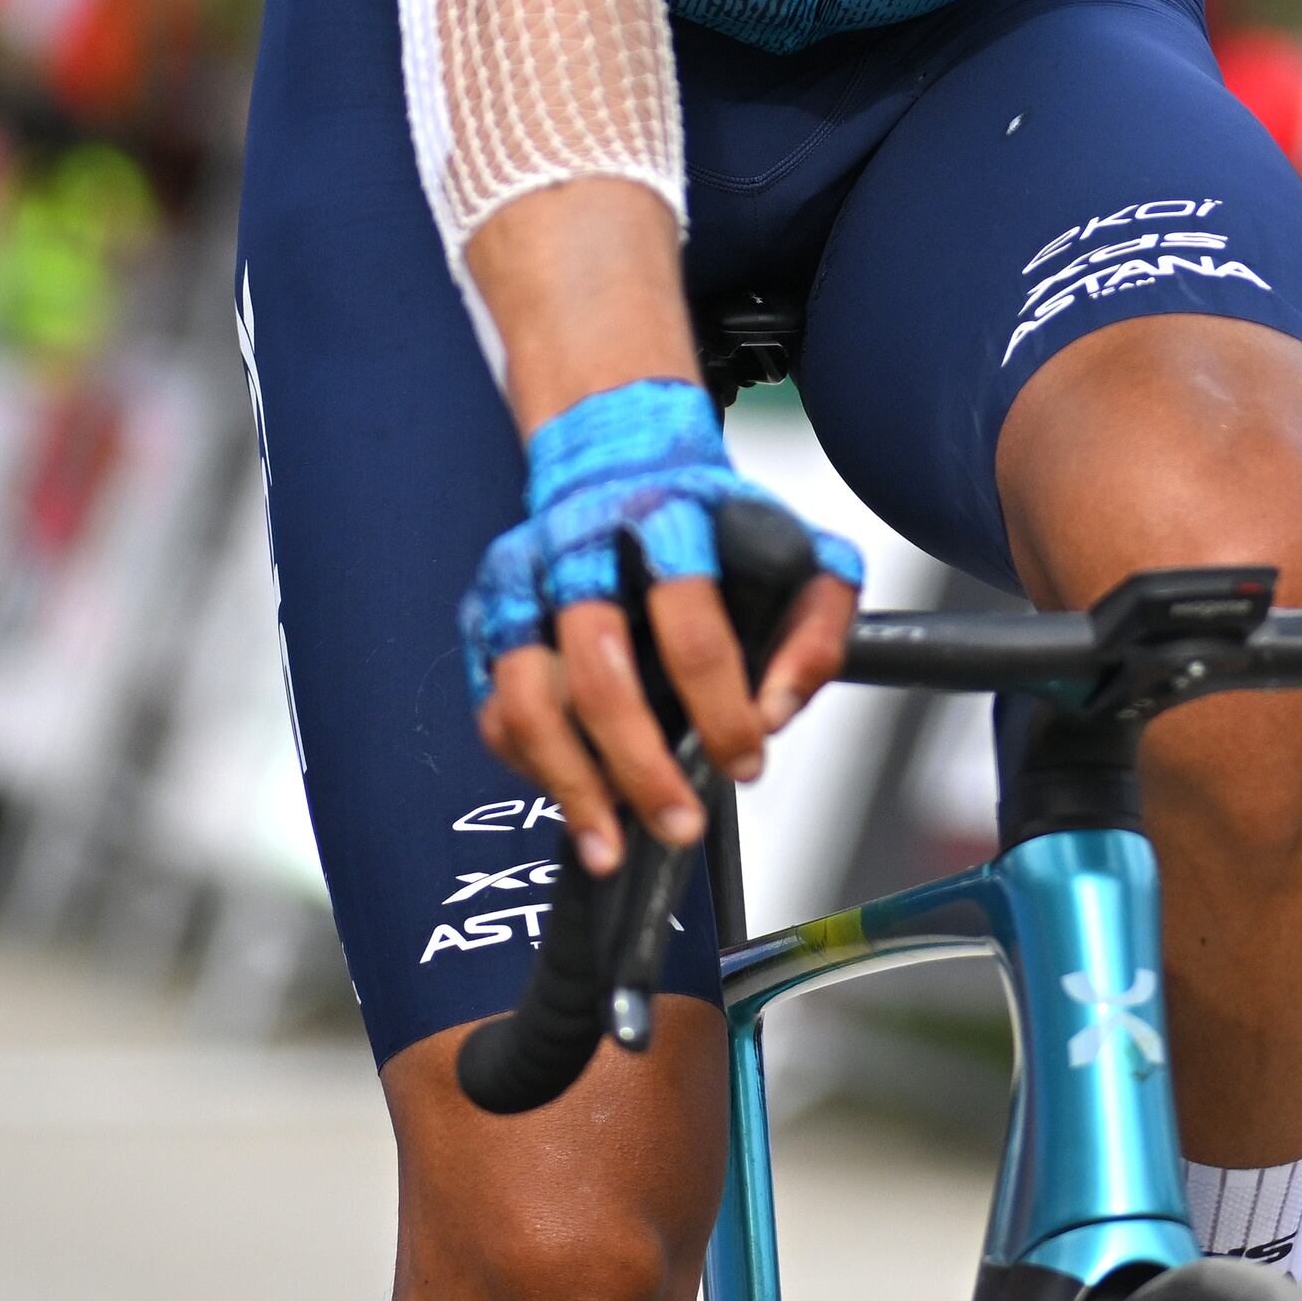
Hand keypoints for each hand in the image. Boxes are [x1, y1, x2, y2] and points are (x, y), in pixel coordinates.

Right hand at [461, 380, 863, 871]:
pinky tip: (578, 799)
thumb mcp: (796, 549)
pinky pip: (494, 709)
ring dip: (570, 783)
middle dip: (640, 763)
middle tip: (680, 826)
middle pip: (599, 670)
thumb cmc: (710, 522)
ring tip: (609, 845)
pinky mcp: (486, 615)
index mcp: (669, 518)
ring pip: (528, 698)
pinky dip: (530, 765)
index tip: (746, 762)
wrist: (616, 454)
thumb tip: (777, 712)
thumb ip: (815, 628)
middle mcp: (582, 545)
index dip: (721, 706)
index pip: (690, 623)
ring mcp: (523, 581)